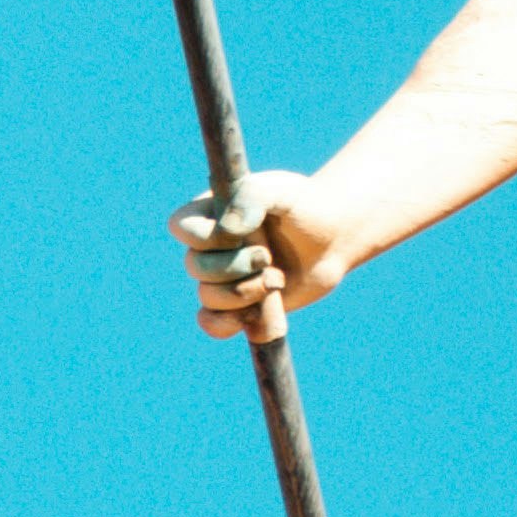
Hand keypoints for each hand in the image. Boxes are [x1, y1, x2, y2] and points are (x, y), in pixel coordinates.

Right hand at [169, 171, 347, 338]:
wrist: (335, 237)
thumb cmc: (308, 207)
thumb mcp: (284, 191)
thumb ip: (254, 197)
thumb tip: (228, 231)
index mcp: (213, 212)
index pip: (181, 227)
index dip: (206, 237)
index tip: (241, 234)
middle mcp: (212, 246)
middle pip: (196, 267)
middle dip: (234, 268)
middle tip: (268, 258)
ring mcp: (223, 276)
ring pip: (208, 297)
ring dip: (243, 294)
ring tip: (277, 279)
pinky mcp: (239, 303)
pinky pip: (213, 323)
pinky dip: (226, 324)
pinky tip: (250, 315)